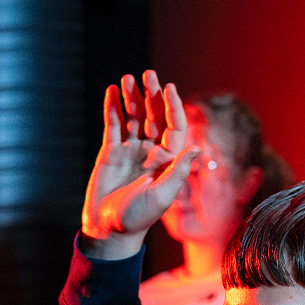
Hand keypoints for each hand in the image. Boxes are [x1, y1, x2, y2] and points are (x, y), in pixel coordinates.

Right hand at [80, 69, 198, 259]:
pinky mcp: (111, 153)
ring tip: (128, 78)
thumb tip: (195, 146)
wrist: (109, 230)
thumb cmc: (138, 217)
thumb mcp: (162, 196)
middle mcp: (150, 152)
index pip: (173, 126)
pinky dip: (112, 108)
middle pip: (153, 116)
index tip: (169, 88)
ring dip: (131, 97)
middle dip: (151, 95)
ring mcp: (130, 151)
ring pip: (132, 117)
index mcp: (167, 161)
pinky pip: (113, 126)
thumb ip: (178, 171)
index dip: (172, 106)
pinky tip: (112, 92)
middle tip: (148, 74)